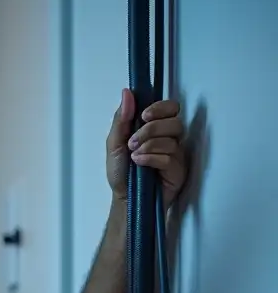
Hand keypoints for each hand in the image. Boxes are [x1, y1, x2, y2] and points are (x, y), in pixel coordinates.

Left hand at [106, 89, 186, 207]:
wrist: (124, 200)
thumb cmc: (121, 173)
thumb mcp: (114, 144)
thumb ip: (121, 119)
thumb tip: (128, 92)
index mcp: (155, 128)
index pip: (170, 107)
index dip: (160, 107)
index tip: (143, 116)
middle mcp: (168, 138)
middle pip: (174, 120)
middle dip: (151, 128)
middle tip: (133, 142)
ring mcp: (176, 154)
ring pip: (173, 138)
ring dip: (149, 145)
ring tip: (134, 156)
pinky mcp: (178, 170)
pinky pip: (171, 157)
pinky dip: (152, 158)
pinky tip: (141, 165)